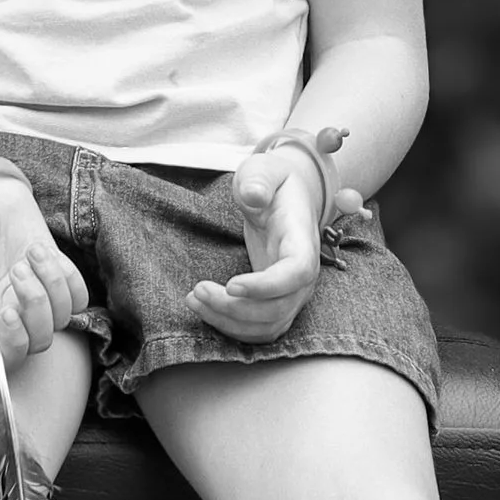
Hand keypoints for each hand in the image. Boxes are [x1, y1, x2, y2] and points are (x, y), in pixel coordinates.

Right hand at [0, 166, 88, 372]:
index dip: (11, 346)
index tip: (7, 311)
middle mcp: (3, 312)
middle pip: (37, 343)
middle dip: (36, 309)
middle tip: (17, 270)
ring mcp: (30, 294)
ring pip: (61, 319)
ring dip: (51, 285)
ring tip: (28, 254)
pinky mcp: (52, 273)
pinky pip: (78, 295)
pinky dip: (67, 276)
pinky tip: (41, 251)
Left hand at [186, 139, 332, 345]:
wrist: (285, 199)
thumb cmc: (273, 183)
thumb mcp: (265, 170)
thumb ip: (259, 179)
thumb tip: (253, 195)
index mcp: (302, 240)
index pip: (296, 273)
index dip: (266, 286)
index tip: (231, 284)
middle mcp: (304, 274)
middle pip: (278, 308)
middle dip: (235, 308)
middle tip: (198, 290)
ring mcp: (292, 293)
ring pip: (268, 325)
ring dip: (229, 321)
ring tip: (195, 300)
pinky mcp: (277, 303)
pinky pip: (260, 329)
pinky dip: (232, 327)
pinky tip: (206, 309)